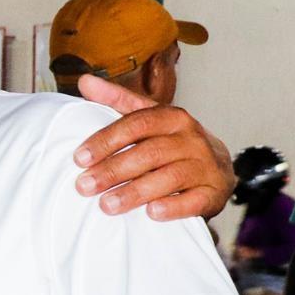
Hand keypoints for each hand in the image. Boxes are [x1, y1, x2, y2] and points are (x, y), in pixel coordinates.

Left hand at [73, 76, 235, 220]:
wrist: (215, 166)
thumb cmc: (170, 141)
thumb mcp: (147, 117)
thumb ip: (117, 100)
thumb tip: (85, 81)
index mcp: (173, 118)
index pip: (138, 124)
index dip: (107, 140)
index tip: (79, 158)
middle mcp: (192, 139)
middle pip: (150, 153)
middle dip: (114, 170)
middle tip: (84, 186)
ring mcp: (206, 166)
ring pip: (170, 177)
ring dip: (136, 192)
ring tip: (106, 205)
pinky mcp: (213, 192)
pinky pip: (195, 201)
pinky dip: (174, 207)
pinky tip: (151, 213)